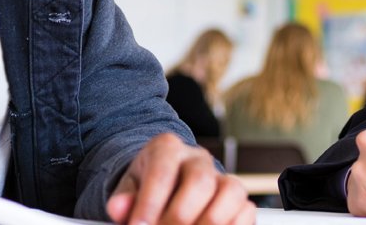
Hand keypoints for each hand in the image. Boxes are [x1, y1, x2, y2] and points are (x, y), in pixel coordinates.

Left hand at [106, 133, 253, 224]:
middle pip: (200, 182)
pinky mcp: (239, 198)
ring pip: (230, 193)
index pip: (162, 172)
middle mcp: (199, 158)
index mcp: (167, 148)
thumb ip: (123, 198)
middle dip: (179, 217)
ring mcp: (222, 177)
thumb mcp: (129, 188)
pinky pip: (247, 210)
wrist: (168, 182)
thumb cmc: (147, 186)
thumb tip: (118, 208)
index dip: (151, 204)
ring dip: (208, 223)